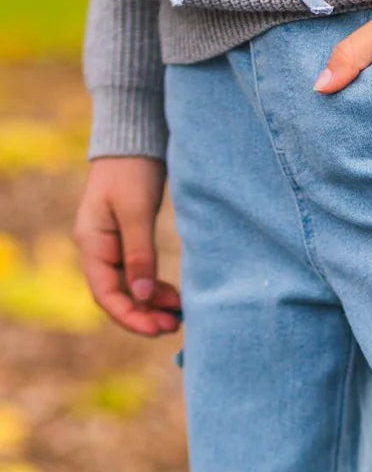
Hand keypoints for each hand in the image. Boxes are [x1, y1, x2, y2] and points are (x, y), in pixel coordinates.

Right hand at [74, 158, 181, 336]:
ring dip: (152, 305)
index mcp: (92, 244)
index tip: (158, 329)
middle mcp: (98, 251)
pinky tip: (174, 297)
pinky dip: (155, 290)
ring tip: (179, 314)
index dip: (131, 317)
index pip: (106, 294)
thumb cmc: (132, 170)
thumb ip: (140, 254)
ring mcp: (112, 249)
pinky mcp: (128, 245)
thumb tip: (143, 296)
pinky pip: (139, 278)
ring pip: (130, 290)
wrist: (134, 142)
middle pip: (118, 297)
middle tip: (174, 326)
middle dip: (144, 316)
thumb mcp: (137, 212)